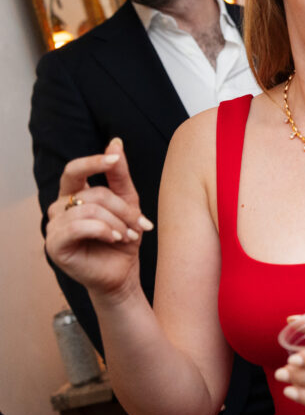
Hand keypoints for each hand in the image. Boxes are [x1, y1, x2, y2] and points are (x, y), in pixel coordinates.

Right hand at [44, 137, 149, 297]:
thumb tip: (115, 141)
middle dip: (122, 208)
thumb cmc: (124, 237)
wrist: (123, 272)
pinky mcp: (54, 245)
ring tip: (127, 236)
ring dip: (117, 223)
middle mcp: (59, 208)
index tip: (115, 158)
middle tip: (140, 224)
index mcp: (73, 195)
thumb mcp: (128, 201)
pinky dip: (103, 230)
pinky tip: (114, 239)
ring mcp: (53, 227)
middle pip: (92, 193)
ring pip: (89, 210)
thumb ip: (119, 174)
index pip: (74, 169)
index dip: (94, 161)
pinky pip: (79, 227)